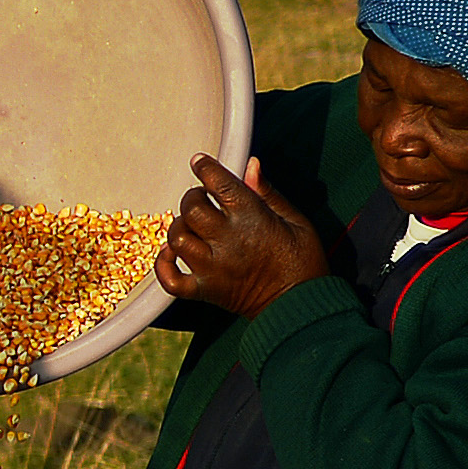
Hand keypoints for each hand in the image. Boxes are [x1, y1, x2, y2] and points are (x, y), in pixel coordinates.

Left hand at [159, 152, 324, 318]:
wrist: (301, 306)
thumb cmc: (303, 262)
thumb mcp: (296, 220)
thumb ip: (268, 193)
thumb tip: (251, 165)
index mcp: (252, 220)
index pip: (219, 184)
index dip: (205, 169)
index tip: (200, 162)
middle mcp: (228, 242)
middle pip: (191, 208)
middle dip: (193, 198)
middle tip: (202, 199)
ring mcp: (212, 268)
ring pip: (177, 238)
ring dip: (180, 227)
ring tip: (193, 226)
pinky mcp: (205, 291)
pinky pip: (170, 279)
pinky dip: (163, 265)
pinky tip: (172, 253)